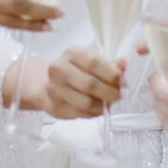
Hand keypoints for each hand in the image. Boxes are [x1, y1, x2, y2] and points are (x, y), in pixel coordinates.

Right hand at [10, 48, 124, 117]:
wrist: (44, 83)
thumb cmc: (74, 71)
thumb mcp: (90, 62)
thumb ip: (109, 64)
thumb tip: (123, 62)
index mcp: (71, 53)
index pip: (94, 63)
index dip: (112, 74)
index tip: (123, 82)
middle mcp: (59, 69)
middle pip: (90, 84)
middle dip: (110, 92)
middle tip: (119, 96)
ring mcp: (54, 89)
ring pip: (86, 102)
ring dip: (103, 105)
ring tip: (109, 103)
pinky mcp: (54, 107)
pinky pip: (80, 113)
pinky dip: (93, 113)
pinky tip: (98, 109)